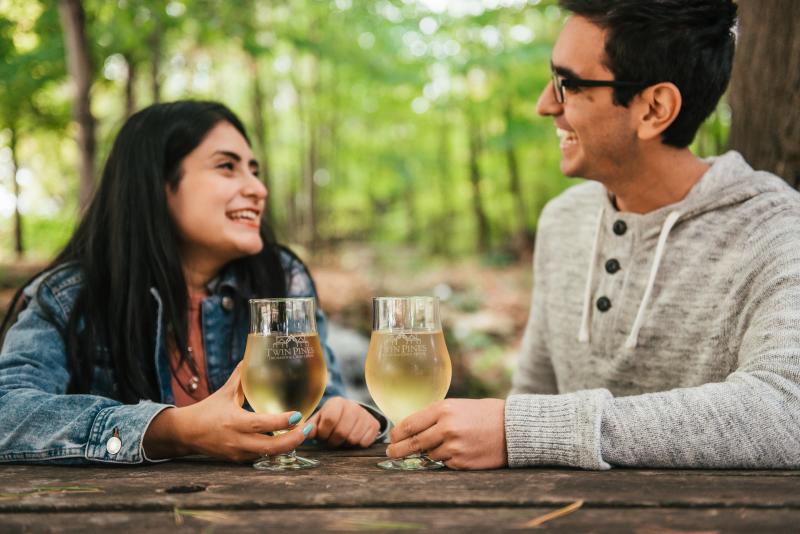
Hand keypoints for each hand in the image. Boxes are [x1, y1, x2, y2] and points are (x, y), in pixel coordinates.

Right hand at [143, 364, 310, 461]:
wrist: (186, 433)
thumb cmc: (207, 410)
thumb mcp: (225, 392)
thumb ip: (241, 376)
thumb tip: (252, 356)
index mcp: (234, 421)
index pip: (262, 423)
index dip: (281, 421)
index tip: (298, 414)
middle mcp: (237, 440)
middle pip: (271, 447)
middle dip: (293, 440)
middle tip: (308, 429)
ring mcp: (238, 453)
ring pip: (268, 455)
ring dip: (288, 446)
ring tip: (303, 434)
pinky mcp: (239, 460)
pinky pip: (262, 457)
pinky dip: (276, 450)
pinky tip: (288, 440)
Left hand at [306, 396, 380, 447]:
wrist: (352, 416)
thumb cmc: (332, 420)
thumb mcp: (319, 420)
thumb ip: (310, 427)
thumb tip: (304, 432)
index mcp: (337, 402)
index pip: (329, 420)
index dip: (324, 432)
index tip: (323, 435)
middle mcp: (353, 405)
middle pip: (341, 432)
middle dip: (334, 441)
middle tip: (333, 439)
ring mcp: (365, 414)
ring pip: (353, 439)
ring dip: (345, 444)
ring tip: (343, 438)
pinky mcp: (374, 424)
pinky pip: (364, 442)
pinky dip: (357, 445)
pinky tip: (354, 438)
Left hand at [386, 398, 506, 469]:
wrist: (513, 428)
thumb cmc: (485, 414)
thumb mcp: (458, 406)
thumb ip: (436, 415)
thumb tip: (412, 427)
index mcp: (443, 409)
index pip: (409, 424)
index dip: (397, 434)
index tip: (392, 438)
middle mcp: (446, 428)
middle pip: (412, 443)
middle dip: (398, 450)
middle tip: (391, 453)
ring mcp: (453, 447)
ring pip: (428, 455)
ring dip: (427, 454)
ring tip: (436, 448)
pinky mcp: (461, 462)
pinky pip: (443, 464)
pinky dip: (444, 460)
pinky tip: (454, 453)